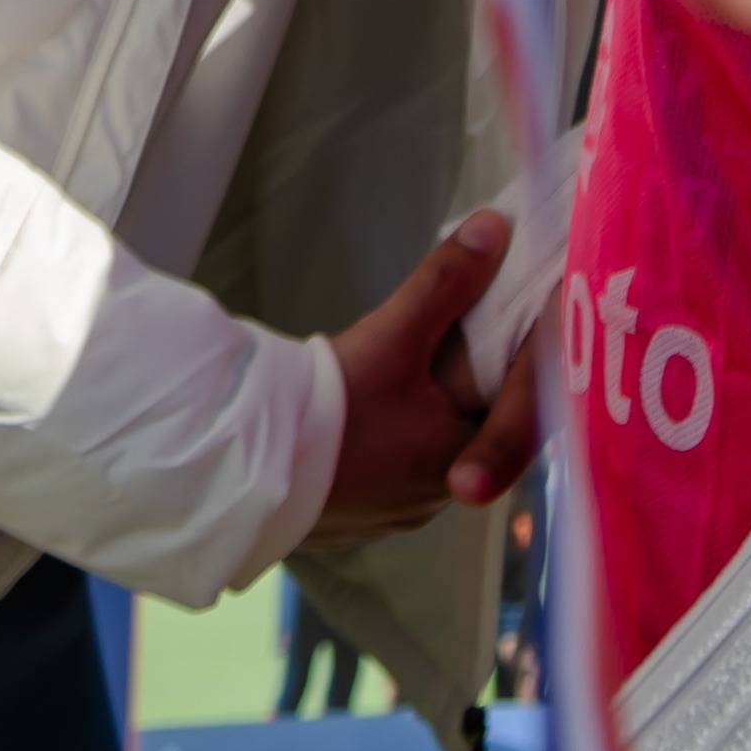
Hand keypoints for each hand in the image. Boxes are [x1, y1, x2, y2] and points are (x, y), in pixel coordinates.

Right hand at [305, 204, 532, 545]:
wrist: (240, 471)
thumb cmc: (327, 412)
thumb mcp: (390, 337)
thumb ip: (445, 283)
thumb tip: (494, 228)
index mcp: (459, 459)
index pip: (510, 411)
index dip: (502, 366)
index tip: (484, 334)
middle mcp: (433, 500)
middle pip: (460, 433)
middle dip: (451, 392)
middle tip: (427, 351)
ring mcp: (388, 516)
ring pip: (418, 458)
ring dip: (412, 425)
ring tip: (381, 384)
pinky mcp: (350, 522)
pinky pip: (380, 480)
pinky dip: (376, 451)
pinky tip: (349, 426)